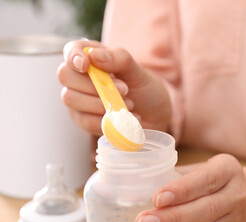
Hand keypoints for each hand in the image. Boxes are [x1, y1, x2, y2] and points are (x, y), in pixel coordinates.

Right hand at [57, 40, 171, 134]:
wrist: (155, 115)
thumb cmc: (144, 89)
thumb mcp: (137, 72)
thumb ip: (119, 59)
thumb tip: (94, 56)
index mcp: (92, 58)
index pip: (71, 50)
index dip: (74, 57)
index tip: (86, 66)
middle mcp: (79, 77)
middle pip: (65, 76)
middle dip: (93, 84)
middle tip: (124, 90)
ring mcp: (78, 100)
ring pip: (71, 99)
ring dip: (101, 103)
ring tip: (129, 105)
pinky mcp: (83, 120)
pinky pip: (85, 121)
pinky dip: (106, 120)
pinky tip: (125, 118)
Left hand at [135, 154, 245, 221]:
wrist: (237, 194)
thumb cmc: (206, 176)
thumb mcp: (197, 168)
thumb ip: (175, 176)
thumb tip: (138, 187)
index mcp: (228, 169)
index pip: (205, 179)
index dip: (181, 190)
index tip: (157, 199)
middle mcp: (236, 194)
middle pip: (205, 209)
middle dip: (172, 218)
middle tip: (143, 221)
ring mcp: (234, 218)